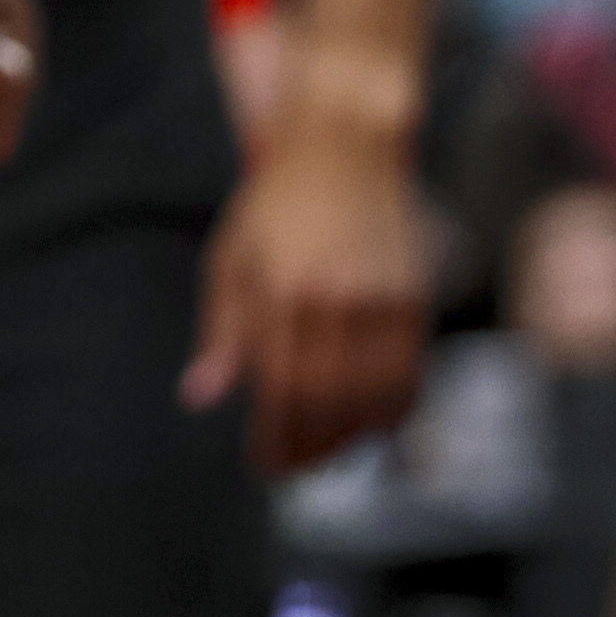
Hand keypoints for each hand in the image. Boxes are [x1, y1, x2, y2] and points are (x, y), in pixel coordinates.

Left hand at [187, 122, 431, 478]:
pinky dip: (394, 411)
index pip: (282, 390)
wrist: (345, 144)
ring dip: (353, 438)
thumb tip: (202, 396)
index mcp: (282, 290)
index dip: (277, 439)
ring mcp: (380, 298)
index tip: (269, 466)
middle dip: (313, 448)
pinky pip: (409, 373)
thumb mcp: (231, 257)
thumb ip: (222, 331)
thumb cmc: (278, 203)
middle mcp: (335, 299)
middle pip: (329, 403)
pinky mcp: (413, 296)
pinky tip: (376, 429)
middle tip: (300, 472)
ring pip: (374, 396)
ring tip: (335, 457)